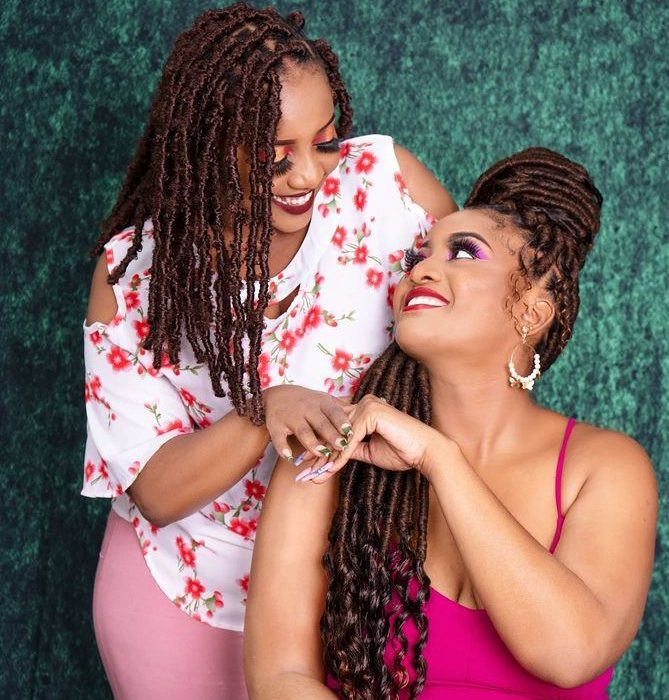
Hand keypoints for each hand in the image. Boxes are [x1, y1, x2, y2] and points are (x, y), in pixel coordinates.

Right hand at [263, 385, 354, 461]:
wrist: (276, 396)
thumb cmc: (306, 401)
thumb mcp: (323, 399)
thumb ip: (341, 408)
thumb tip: (361, 412)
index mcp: (321, 403)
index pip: (334, 412)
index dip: (342, 421)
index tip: (351, 431)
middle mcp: (306, 409)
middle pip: (320, 423)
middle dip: (331, 434)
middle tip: (342, 445)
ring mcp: (291, 418)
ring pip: (303, 432)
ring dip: (312, 443)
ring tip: (321, 453)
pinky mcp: (276, 427)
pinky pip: (279, 439)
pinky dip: (283, 448)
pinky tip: (290, 457)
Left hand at [295, 394, 449, 483]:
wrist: (425, 451)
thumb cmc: (403, 451)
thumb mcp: (370, 451)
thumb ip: (352, 449)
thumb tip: (332, 458)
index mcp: (364, 409)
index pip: (336, 428)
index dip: (321, 445)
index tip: (306, 462)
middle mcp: (364, 403)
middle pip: (334, 431)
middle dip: (317, 451)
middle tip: (301, 469)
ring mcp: (368, 406)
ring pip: (339, 437)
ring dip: (325, 458)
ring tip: (311, 473)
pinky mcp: (371, 414)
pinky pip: (350, 440)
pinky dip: (340, 457)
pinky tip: (329, 470)